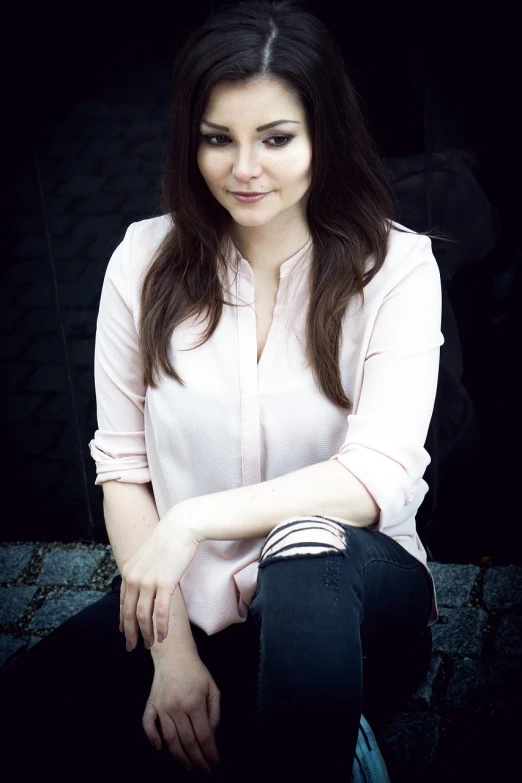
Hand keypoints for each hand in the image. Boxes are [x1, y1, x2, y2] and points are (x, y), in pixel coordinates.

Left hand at [120, 512, 200, 650]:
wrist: (180, 527)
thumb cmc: (168, 540)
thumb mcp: (147, 556)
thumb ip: (142, 571)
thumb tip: (144, 585)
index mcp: (128, 571)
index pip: (122, 602)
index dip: (123, 620)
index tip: (125, 632)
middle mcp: (134, 578)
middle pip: (129, 613)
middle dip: (131, 633)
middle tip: (133, 647)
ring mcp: (148, 581)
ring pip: (143, 615)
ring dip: (146, 633)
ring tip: (150, 644)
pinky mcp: (165, 583)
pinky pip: (160, 611)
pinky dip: (161, 626)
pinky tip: (163, 636)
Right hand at [142, 650, 220, 775]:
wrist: (174, 654)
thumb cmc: (196, 671)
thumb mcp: (212, 688)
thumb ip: (215, 712)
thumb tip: (212, 734)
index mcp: (194, 702)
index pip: (204, 736)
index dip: (210, 754)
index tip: (215, 764)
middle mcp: (177, 707)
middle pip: (187, 742)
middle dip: (198, 761)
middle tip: (204, 772)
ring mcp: (162, 707)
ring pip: (169, 740)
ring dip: (178, 757)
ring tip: (188, 766)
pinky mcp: (151, 704)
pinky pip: (147, 725)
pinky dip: (152, 738)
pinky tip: (159, 748)